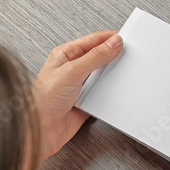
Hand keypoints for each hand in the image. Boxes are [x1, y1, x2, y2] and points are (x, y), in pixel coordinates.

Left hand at [32, 30, 121, 159]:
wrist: (40, 130)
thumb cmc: (43, 100)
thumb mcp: (72, 71)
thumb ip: (95, 56)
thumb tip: (113, 43)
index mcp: (66, 55)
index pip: (93, 40)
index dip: (111, 39)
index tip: (127, 41)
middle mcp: (73, 69)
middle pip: (100, 57)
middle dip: (115, 57)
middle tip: (130, 57)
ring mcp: (80, 85)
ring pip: (103, 76)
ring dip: (113, 76)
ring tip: (124, 74)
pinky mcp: (87, 101)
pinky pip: (104, 94)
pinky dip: (111, 94)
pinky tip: (116, 92)